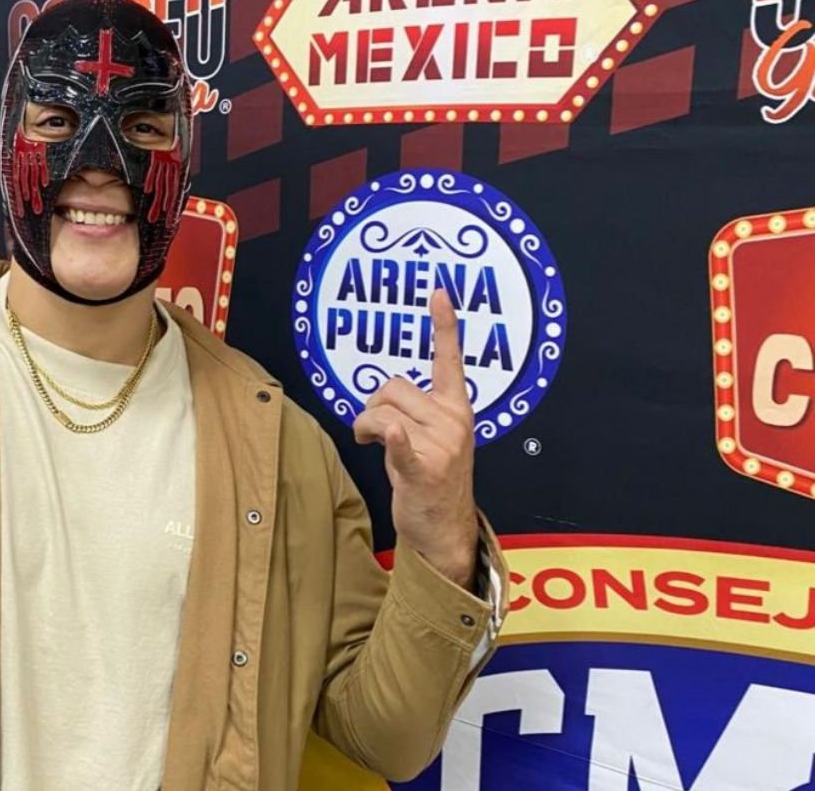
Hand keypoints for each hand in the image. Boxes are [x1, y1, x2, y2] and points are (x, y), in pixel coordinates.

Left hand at [352, 289, 477, 588]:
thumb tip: (381, 401)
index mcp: (457, 409)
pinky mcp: (422, 469)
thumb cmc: (432, 479)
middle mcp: (453, 421)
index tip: (439, 292)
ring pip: (380, 411)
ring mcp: (440, 445)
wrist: (445, 529)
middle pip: (392, 388)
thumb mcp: (432, 438)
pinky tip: (393, 435)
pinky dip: (394, 440)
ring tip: (372, 445)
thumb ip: (413, 411)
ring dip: (364, 426)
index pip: (450, 360)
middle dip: (371, 405)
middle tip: (371, 430)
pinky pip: (401, 444)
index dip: (444, 326)